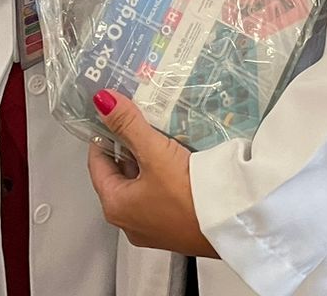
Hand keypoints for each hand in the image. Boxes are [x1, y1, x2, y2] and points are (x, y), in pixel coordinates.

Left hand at [87, 90, 217, 256]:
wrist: (230, 225)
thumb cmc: (187, 194)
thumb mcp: (155, 152)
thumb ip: (128, 124)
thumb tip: (102, 99)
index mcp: (114, 206)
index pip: (97, 163)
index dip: (103, 135)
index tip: (113, 114)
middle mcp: (128, 222)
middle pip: (119, 175)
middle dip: (128, 147)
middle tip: (138, 119)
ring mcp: (151, 228)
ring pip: (140, 185)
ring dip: (147, 161)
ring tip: (159, 134)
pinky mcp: (173, 227)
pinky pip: (158, 195)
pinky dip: (162, 176)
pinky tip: (177, 159)